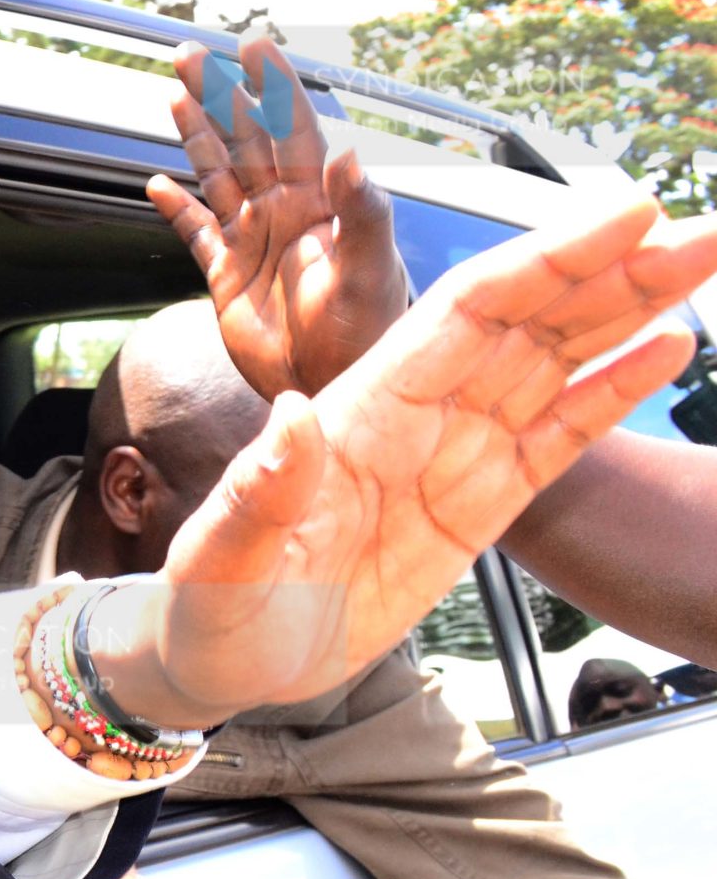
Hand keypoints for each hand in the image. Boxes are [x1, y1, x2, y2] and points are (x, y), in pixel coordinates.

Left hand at [108, 196, 716, 726]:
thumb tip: (293, 418)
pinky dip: (612, 390)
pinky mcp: (476, 505)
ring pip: (551, 362)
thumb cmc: (211, 603)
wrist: (224, 660)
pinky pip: (555, 435)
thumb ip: (260, 492)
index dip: (543, 263)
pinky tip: (668, 345)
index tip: (620, 219)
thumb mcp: (221, 557)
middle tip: (699, 227)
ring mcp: (450, 456)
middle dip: (608, 272)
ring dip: (624, 310)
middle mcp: (412, 415)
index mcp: (358, 409)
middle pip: (524, 322)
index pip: (464, 315)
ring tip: (698, 258)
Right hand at [146, 36, 407, 399]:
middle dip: (219, 94)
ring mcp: (252, 241)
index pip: (293, 130)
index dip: (274, 87)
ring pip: (217, 173)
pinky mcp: (226, 276)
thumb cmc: (371, 335)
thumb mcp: (373, 271)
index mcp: (319, 203)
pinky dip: (176, 208)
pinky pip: (196, 231)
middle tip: (191, 53)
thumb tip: (348, 154)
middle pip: (245, 139)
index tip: (254, 48)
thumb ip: (364, 211)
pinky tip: (158, 184)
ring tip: (174, 94)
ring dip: (196, 135)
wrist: (335, 390)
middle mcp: (283, 213)